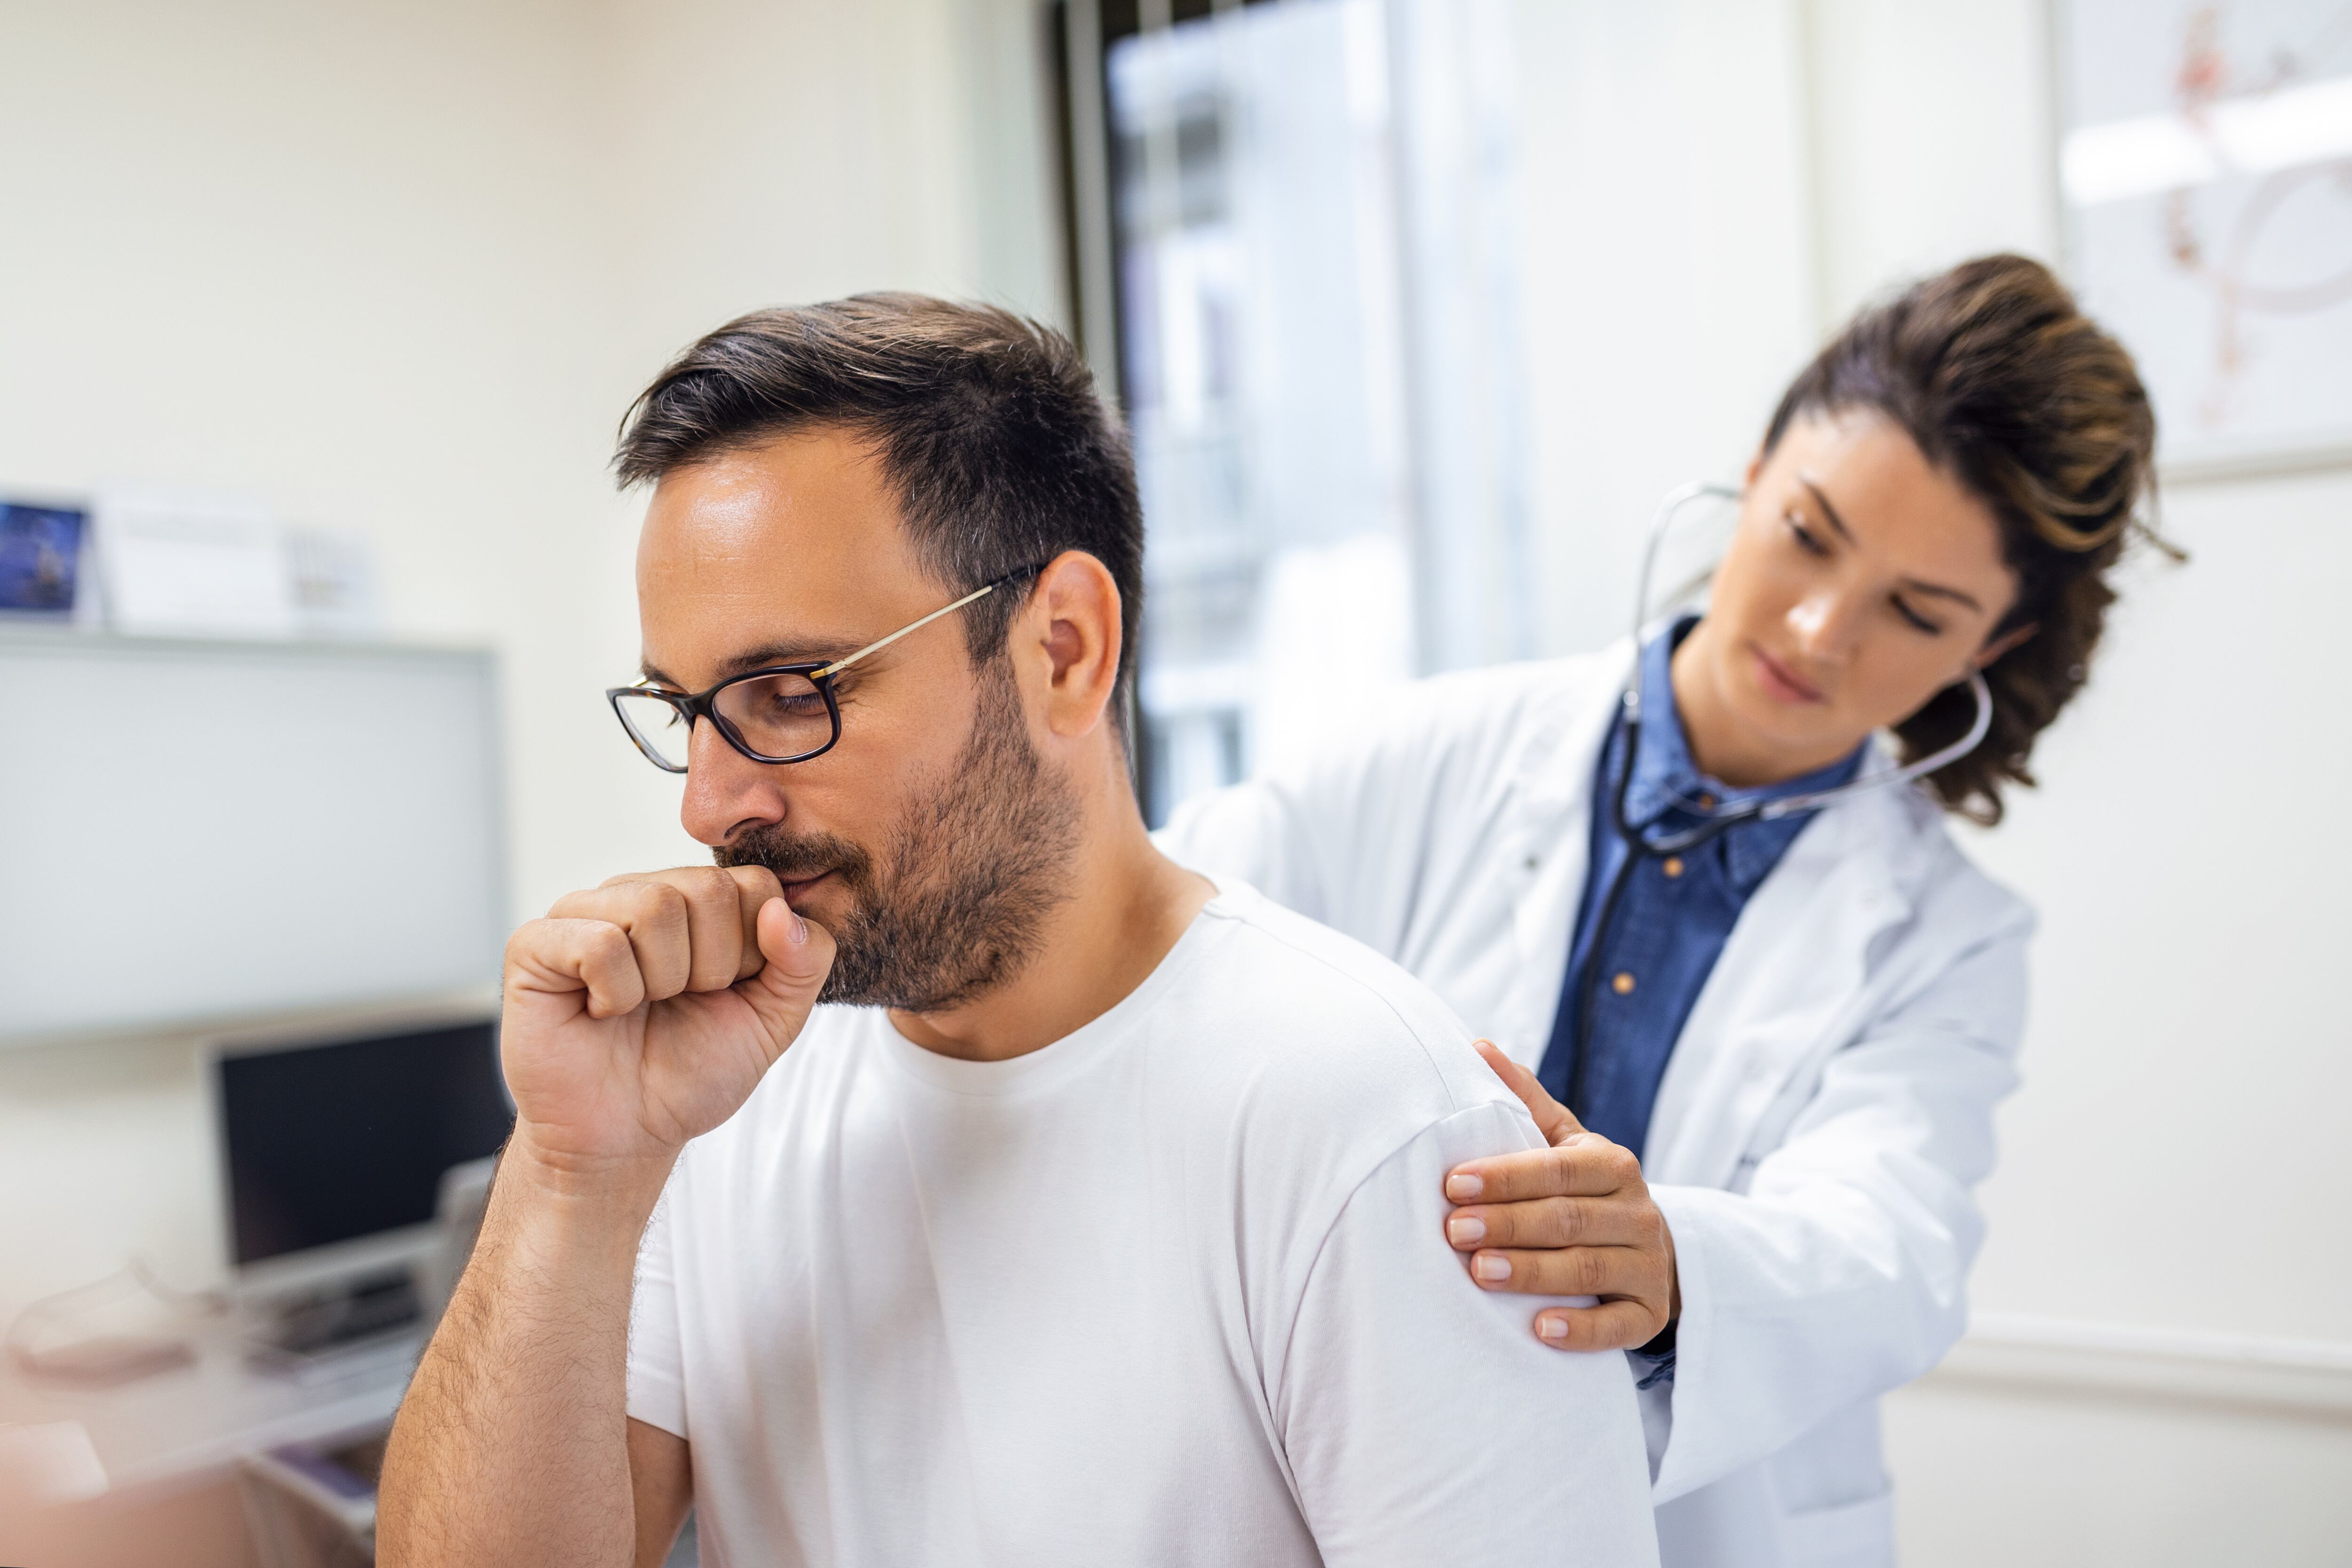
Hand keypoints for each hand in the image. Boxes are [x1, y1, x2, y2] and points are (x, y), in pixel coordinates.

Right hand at [499, 866, 834, 1177]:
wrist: (626, 1137)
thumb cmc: (692, 1073)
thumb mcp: (772, 1020)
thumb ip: (804, 962)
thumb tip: (783, 910)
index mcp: (692, 901)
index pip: (754, 884)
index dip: (752, 954)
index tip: (723, 993)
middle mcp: (636, 892)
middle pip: (707, 889)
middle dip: (711, 968)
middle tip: (677, 1004)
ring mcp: (581, 912)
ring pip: (655, 905)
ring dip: (663, 980)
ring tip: (640, 1007)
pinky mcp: (534, 944)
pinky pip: (599, 942)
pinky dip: (614, 993)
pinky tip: (600, 1012)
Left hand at [1446, 1041, 1677, 1351]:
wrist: (1645, 1249)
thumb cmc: (1583, 1189)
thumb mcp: (1564, 1143)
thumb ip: (1524, 1101)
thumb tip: (1476, 1046)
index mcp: (1613, 1164)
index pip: (1557, 1168)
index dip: (1506, 1176)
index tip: (1452, 1183)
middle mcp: (1638, 1212)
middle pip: (1568, 1219)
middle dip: (1508, 1224)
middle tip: (1453, 1230)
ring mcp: (1648, 1266)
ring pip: (1588, 1270)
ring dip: (1532, 1273)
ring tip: (1479, 1273)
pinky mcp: (1649, 1315)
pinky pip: (1617, 1326)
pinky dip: (1579, 1330)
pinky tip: (1539, 1331)